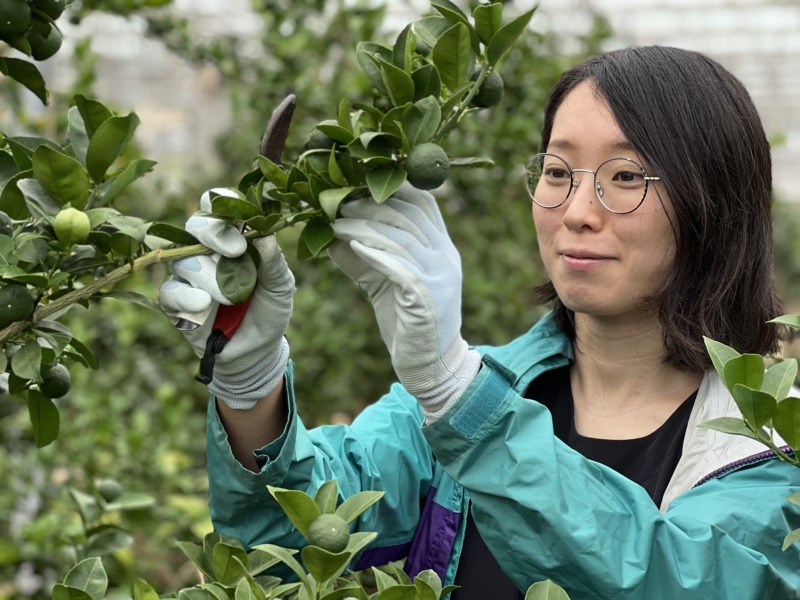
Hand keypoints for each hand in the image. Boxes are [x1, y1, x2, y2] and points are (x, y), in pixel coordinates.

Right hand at [159, 188, 294, 408]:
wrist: (257, 351)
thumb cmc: (269, 311)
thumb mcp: (281, 286)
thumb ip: (273, 260)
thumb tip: (264, 233)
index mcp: (232, 239)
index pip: (218, 208)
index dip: (222, 204)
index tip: (238, 217)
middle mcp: (206, 252)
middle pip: (195, 226)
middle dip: (213, 234)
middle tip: (236, 251)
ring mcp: (188, 276)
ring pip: (184, 261)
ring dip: (210, 277)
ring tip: (230, 298)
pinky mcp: (174, 303)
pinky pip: (170, 292)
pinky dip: (187, 298)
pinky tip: (204, 306)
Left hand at [329, 183, 480, 421]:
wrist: (430, 364)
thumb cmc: (406, 321)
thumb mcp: (384, 282)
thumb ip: (364, 257)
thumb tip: (330, 236)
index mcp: (442, 248)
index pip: (424, 203)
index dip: (393, 187)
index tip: (358, 182)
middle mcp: (446, 257)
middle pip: (409, 214)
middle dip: (371, 204)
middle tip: (339, 201)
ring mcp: (439, 277)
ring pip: (401, 237)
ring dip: (364, 226)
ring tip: (335, 222)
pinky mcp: (426, 298)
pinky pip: (399, 267)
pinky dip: (374, 253)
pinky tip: (351, 244)